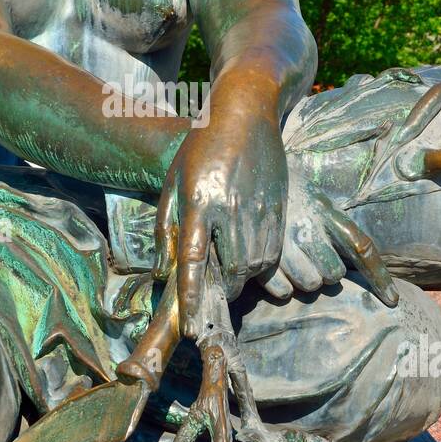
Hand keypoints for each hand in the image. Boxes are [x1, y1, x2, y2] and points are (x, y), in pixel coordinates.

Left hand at [153, 73, 287, 336]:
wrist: (244, 113)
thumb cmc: (199, 148)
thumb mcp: (171, 183)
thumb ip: (164, 230)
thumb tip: (161, 274)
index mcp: (198, 201)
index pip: (192, 259)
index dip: (192, 297)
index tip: (191, 328)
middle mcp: (229, 207)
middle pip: (231, 270)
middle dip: (221, 291)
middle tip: (212, 294)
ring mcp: (258, 207)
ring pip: (256, 266)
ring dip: (242, 279)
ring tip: (229, 273)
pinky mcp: (279, 206)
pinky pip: (273, 251)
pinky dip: (261, 264)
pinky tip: (248, 255)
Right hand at [262, 172, 397, 305]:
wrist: (242, 178)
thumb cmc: (285, 194)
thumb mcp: (316, 200)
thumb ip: (334, 225)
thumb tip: (358, 255)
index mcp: (325, 212)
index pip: (361, 248)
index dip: (379, 277)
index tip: (392, 300)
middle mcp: (307, 228)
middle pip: (334, 275)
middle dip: (326, 270)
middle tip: (310, 255)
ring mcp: (282, 245)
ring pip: (310, 285)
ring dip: (304, 279)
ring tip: (290, 260)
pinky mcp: (259, 260)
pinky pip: (284, 292)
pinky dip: (281, 286)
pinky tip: (274, 269)